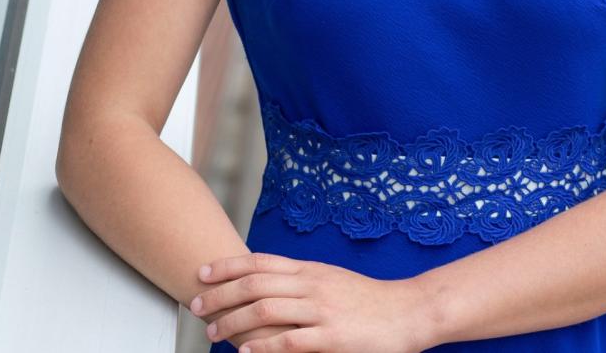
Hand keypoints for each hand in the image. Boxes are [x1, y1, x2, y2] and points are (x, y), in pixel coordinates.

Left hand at [190, 252, 431, 352]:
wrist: (409, 311)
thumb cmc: (368, 300)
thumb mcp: (331, 280)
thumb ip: (301, 281)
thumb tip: (266, 285)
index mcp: (310, 270)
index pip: (260, 261)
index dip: (227, 266)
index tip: (202, 273)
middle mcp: (312, 285)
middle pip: (255, 283)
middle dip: (220, 295)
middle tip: (196, 306)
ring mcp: (322, 310)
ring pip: (266, 310)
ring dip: (233, 322)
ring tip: (213, 333)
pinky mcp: (333, 337)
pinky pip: (291, 340)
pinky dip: (264, 345)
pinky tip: (246, 351)